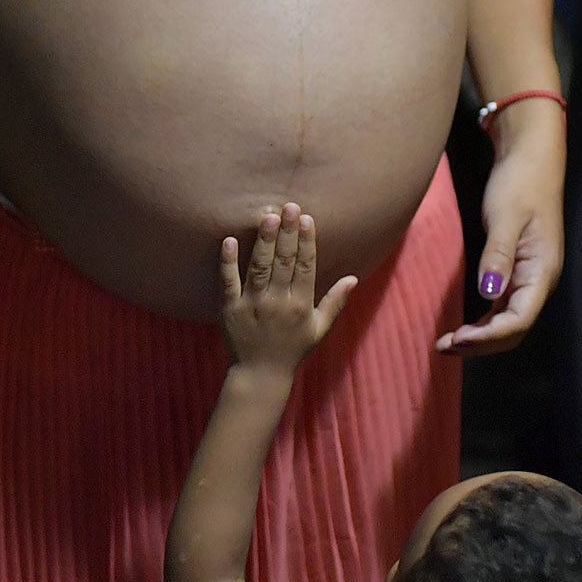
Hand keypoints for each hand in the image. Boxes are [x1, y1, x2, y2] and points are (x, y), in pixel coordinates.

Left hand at [220, 202, 357, 373]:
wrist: (260, 374)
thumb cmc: (292, 350)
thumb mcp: (319, 329)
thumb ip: (335, 302)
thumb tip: (353, 278)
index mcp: (300, 305)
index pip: (305, 267)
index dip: (307, 242)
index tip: (307, 219)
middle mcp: (277, 303)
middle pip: (283, 262)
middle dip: (287, 233)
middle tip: (290, 206)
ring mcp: (251, 305)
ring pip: (259, 267)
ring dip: (264, 241)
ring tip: (268, 216)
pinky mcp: (230, 308)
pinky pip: (228, 282)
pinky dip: (228, 262)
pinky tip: (230, 240)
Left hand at [437, 101, 564, 354]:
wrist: (531, 157)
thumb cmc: (520, 182)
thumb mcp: (505, 216)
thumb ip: (497, 256)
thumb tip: (488, 294)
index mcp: (542, 271)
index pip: (518, 320)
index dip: (489, 336)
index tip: (458, 339)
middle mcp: (539, 280)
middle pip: (514, 330)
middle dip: (482, 344)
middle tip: (444, 347)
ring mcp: (529, 278)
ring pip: (508, 323)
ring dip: (480, 338)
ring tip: (447, 344)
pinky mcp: (518, 272)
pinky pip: (503, 309)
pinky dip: (483, 323)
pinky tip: (462, 328)